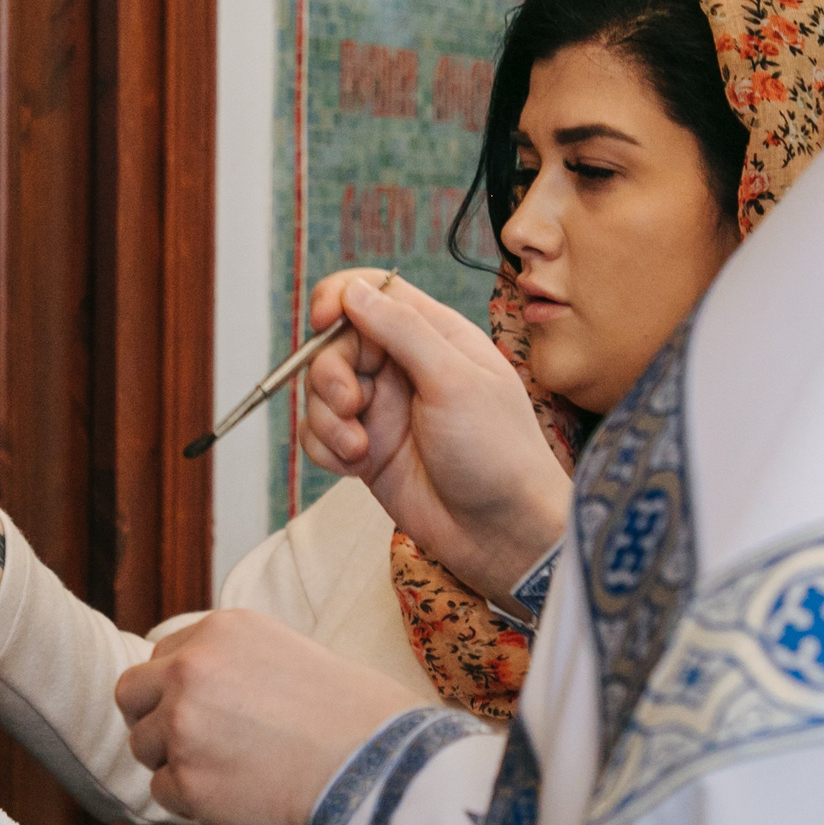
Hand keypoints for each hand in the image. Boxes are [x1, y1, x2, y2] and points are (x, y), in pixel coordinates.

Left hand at [115, 610, 422, 824]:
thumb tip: (206, 693)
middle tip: (191, 747)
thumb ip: (240, 666)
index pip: (164, 656)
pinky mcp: (186, 780)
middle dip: (154, 720)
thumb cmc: (360, 721)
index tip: (204, 713)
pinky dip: (193, 804)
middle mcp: (193, 668)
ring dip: (176, 765)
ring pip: (144, 747)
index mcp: (222, 630)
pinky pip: (164, 793)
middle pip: (131, 694)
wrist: (381, 770)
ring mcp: (183, 724)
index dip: (178, 689)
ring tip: (232, 775)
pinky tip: (240, 800)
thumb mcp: (296, 656)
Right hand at [298, 269, 569, 608]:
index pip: (373, 292)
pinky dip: (325, 449)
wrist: (502, 534)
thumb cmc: (497, 453)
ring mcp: (383, 410)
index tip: (322, 321)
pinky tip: (355, 468)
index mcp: (435, 336)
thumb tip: (355, 290)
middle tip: (351, 406)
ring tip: (358, 450)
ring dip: (326, 419)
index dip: (338, 299)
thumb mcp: (454, 380)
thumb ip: (402, 330)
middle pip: (336, 344)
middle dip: (330, 374)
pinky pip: (320, 435)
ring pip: (321, 393)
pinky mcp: (367, 451)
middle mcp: (404, 367)